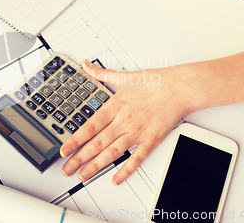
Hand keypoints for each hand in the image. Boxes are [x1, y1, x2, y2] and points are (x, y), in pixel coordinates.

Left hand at [60, 60, 194, 184]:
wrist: (179, 88)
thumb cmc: (154, 82)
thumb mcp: (123, 76)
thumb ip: (101, 73)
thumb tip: (86, 65)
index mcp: (115, 106)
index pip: (90, 127)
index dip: (75, 140)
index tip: (64, 150)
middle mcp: (124, 121)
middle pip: (97, 143)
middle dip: (79, 158)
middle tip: (66, 169)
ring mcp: (137, 132)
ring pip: (112, 153)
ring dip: (96, 166)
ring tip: (83, 175)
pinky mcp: (151, 140)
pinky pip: (136, 158)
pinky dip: (126, 170)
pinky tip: (116, 179)